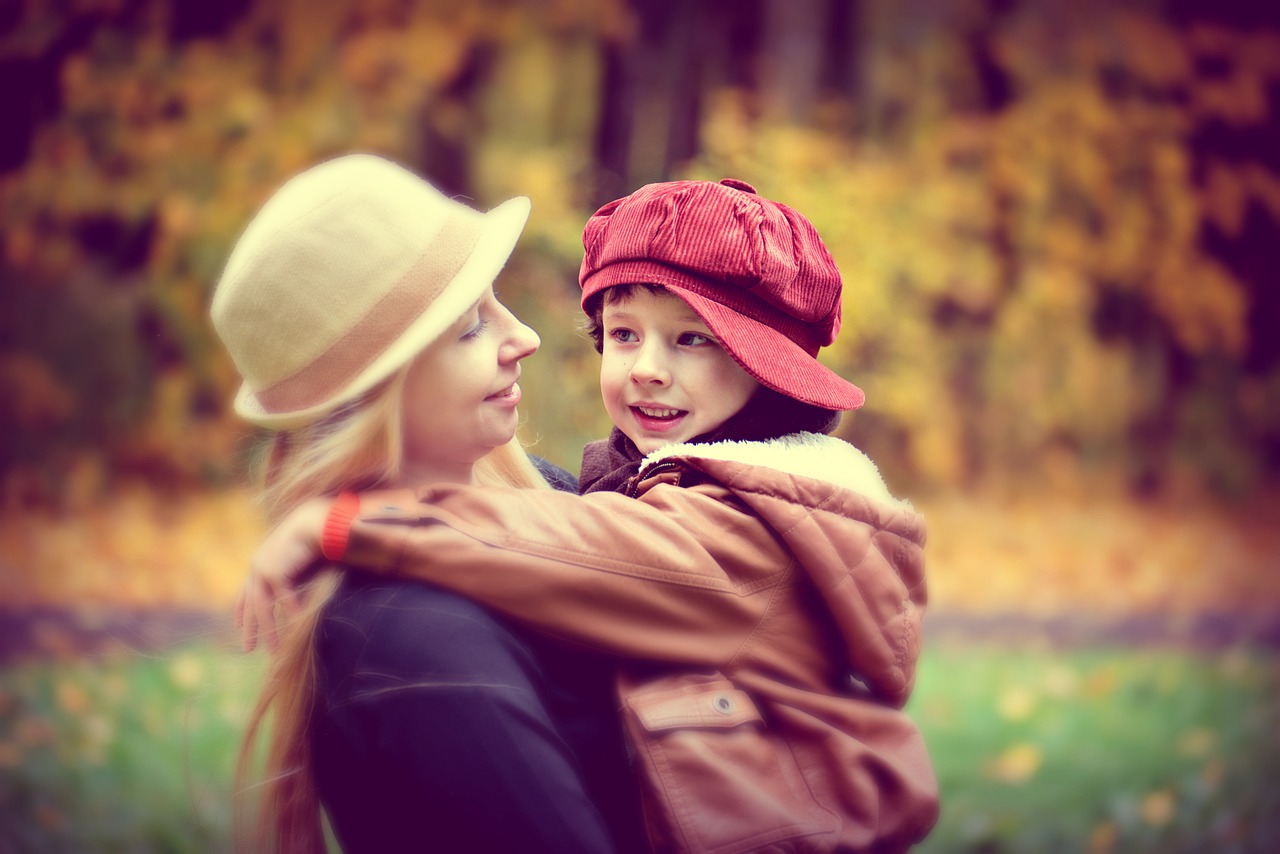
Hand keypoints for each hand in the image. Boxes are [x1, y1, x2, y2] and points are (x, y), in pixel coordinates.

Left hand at [235, 496, 331, 652]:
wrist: (314, 521)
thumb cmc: (309, 538)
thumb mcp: (294, 561)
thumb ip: (290, 576)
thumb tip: (292, 592)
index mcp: (259, 564)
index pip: (246, 593)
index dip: (242, 611)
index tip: (239, 626)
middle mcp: (257, 567)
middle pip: (251, 605)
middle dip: (251, 628)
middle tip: (248, 648)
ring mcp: (263, 569)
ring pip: (263, 606)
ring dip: (268, 628)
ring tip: (273, 648)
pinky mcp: (275, 571)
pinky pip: (282, 598)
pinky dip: (290, 611)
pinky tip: (295, 624)